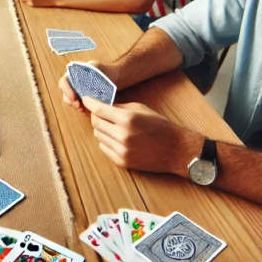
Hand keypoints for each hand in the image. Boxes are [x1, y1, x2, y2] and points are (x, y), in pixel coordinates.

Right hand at [58, 60, 116, 110]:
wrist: (117, 77)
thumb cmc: (108, 70)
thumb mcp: (98, 67)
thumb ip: (88, 72)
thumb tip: (82, 80)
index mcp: (74, 73)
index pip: (64, 82)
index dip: (66, 91)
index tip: (74, 98)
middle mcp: (74, 82)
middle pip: (65, 93)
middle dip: (70, 101)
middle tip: (78, 106)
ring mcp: (78, 91)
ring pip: (71, 100)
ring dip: (76, 106)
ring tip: (84, 109)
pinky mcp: (85, 99)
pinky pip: (79, 105)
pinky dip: (82, 108)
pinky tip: (88, 110)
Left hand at [82, 98, 197, 174]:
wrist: (176, 150)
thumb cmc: (160, 126)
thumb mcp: (141, 109)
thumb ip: (119, 108)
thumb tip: (101, 105)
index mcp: (127, 119)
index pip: (99, 109)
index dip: (90, 103)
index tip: (86, 100)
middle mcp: (122, 135)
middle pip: (96, 123)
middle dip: (97, 116)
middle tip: (103, 114)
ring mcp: (122, 150)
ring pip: (98, 136)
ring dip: (102, 129)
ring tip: (114, 127)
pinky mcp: (122, 162)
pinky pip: (104, 148)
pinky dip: (107, 142)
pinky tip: (117, 139)